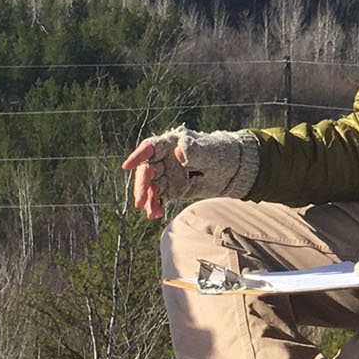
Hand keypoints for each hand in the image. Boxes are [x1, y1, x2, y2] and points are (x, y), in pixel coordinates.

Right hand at [121, 126, 257, 218]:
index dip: (137, 156)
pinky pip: (160, 197)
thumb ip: (195, 150)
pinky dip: (156, 205)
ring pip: (151, 187)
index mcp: (171, 143)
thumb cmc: (220, 153)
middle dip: (142, 186)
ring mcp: (167, 174)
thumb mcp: (209, 152)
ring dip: (149, 199)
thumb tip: (178, 151)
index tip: (126, 167)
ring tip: (152, 213)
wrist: (232, 169)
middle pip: (147, 170)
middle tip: (140, 202)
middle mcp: (165, 159)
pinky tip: (156, 214)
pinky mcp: (172, 188)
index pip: (150, 148)